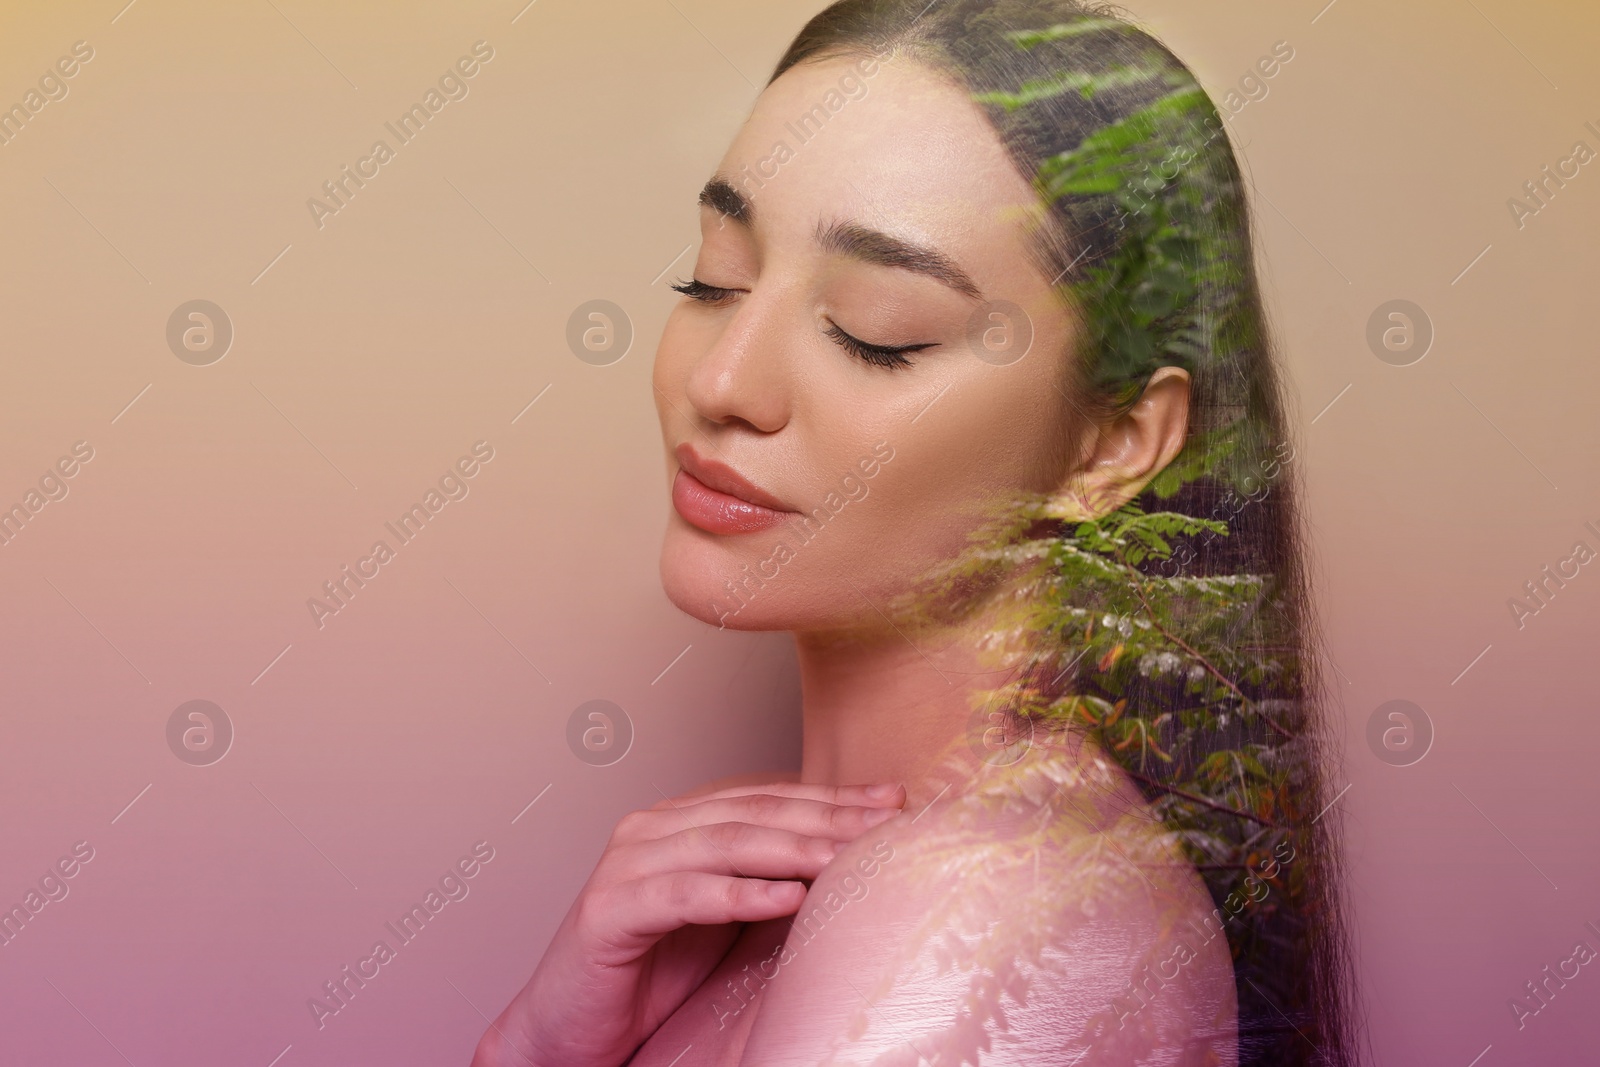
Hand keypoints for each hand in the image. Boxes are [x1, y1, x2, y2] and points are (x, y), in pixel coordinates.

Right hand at [470, 780, 905, 1066]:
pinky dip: (739, 893)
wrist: (571, 1028)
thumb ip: (772, 879)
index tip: (892, 799)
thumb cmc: (650, 975)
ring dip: (793, 849)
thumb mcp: (728, 918)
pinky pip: (683, 894)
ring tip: (848, 856)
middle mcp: (652, 828)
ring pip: (724, 842)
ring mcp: (627, 863)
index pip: (770, 796)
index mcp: (682, 820)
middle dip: (826, 816)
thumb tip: (854, 858)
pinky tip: (787, 896)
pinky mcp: (609, 909)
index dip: (832, 796)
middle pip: (755, 812)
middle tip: (885, 821)